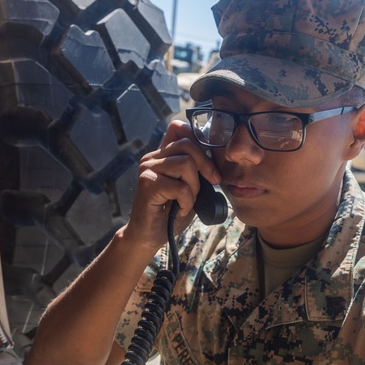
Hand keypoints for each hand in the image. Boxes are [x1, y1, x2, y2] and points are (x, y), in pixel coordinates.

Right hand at [121, 119, 221, 253]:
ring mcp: (147, 168)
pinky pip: (179, 186)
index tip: (209, 163)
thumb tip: (217, 155)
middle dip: (206, 166)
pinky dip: (186, 201)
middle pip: (188, 144)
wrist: (149, 236)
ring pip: (186, 164)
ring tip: (186, 202)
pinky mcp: (147, 183)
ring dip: (194, 188)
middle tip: (206, 187)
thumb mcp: (190, 187)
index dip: (199, 139)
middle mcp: (153, 157)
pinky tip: (179, 210)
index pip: (179, 128)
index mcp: (162, 155)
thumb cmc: (171, 213)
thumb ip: (197, 169)